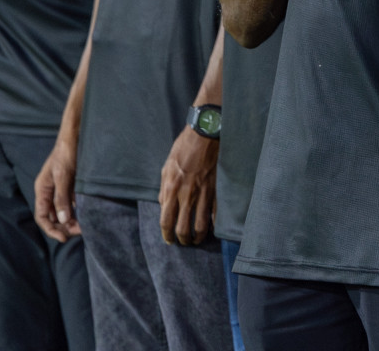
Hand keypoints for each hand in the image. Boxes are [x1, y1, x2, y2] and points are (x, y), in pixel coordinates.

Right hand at [35, 135, 80, 242]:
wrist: (76, 136)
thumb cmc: (66, 152)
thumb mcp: (63, 175)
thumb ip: (62, 197)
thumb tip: (62, 219)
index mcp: (42, 190)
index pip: (42, 216)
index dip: (51, 230)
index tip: (64, 238)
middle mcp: (50, 192)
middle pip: (53, 217)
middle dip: (64, 227)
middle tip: (80, 231)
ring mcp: (61, 189)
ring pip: (64, 212)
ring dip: (72, 220)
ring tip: (85, 225)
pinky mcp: (72, 186)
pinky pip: (73, 203)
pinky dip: (78, 210)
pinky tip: (87, 214)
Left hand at [158, 126, 217, 244]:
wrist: (203, 136)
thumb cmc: (182, 149)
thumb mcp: (166, 168)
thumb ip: (164, 189)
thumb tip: (163, 204)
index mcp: (171, 189)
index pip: (166, 220)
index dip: (166, 235)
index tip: (169, 240)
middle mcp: (186, 194)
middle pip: (183, 228)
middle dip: (182, 240)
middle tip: (183, 242)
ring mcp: (202, 193)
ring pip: (201, 225)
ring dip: (198, 237)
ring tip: (197, 240)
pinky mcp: (215, 190)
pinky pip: (215, 213)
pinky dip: (214, 224)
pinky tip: (212, 228)